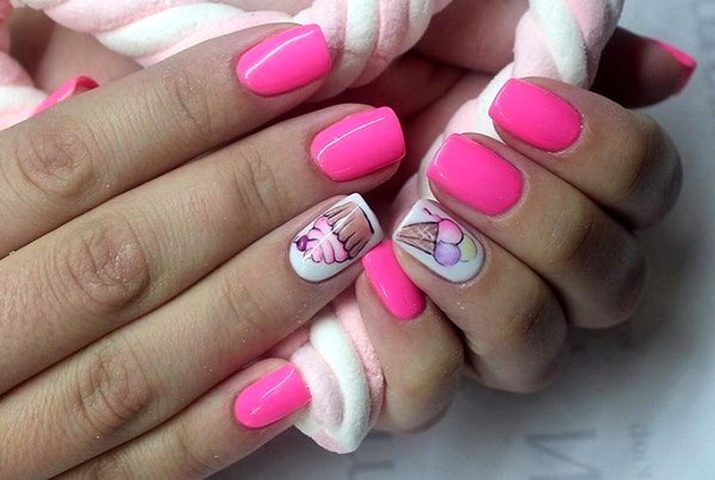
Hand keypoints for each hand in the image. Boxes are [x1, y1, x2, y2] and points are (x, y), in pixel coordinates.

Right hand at [0, 25, 405, 477]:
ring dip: (257, 296)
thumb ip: (22, 123)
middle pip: (121, 258)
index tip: (300, 57)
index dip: (190, 105)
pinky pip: (134, 474)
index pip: (68, 161)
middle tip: (361, 137)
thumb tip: (65, 45)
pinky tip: (295, 378)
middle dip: (252, 190)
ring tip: (357, 228)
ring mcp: (3, 442)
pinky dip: (213, 429)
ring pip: (135, 369)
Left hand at [346, 0, 692, 430]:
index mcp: (545, 176)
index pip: (641, 190)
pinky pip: (430, 394)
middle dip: (546, 223)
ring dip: (491, 286)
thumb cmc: (347, 62)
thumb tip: (661, 72)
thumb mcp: (447, 23)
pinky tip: (377, 276)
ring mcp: (454, 317)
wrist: (252, 104)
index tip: (518, 103)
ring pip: (532, 352)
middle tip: (457, 163)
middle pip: (607, 284)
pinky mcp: (385, 363)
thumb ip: (550, 41)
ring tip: (416, 223)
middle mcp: (517, 257)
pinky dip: (416, 343)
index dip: (606, 155)